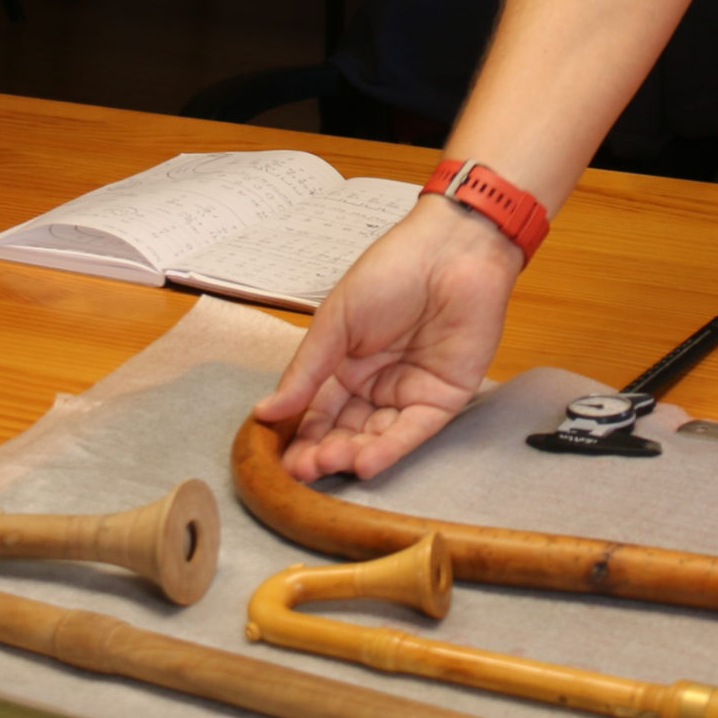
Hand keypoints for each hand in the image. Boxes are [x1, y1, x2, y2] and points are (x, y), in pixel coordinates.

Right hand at [253, 195, 523, 481]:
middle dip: (324, 451)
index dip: (301, 435)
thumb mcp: (336, 321)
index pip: (319, 410)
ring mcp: (411, 391)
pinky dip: (390, 448)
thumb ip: (306, 371)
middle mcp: (379, 383)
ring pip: (377, 436)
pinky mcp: (445, 397)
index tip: (281, 460)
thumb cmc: (391, 270)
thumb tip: (265, 412)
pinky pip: (414, 430)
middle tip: (304, 469)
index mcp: (348, 363)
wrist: (451, 249)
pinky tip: (364, 462)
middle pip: (346, 429)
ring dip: (352, 453)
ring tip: (328, 462)